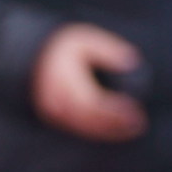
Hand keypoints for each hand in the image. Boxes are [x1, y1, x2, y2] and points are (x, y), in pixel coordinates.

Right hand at [32, 24, 148, 141]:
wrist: (32, 60)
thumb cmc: (63, 49)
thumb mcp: (84, 39)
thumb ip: (107, 49)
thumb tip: (131, 62)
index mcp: (61, 80)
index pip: (90, 102)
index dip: (112, 110)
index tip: (134, 110)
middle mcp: (54, 100)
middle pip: (88, 119)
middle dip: (114, 124)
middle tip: (139, 124)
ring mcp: (51, 112)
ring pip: (83, 127)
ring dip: (109, 131)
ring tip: (134, 129)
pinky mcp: (53, 119)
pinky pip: (78, 129)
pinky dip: (98, 131)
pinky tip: (117, 132)